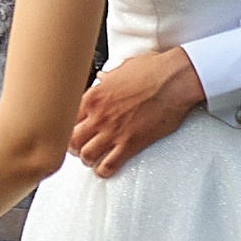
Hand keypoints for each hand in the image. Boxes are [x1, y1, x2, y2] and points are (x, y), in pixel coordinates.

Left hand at [69, 48, 205, 176]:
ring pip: (86, 155)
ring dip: (86, 159)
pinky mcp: (130, 144)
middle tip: (77, 148)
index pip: (66, 118)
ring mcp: (113, 131)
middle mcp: (99, 115)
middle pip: (71, 139)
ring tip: (90, 159)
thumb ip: (108, 78)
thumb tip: (103, 78)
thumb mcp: (123, 69)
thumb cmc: (153, 71)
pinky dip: (103, 171)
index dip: (66, 126)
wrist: (174, 80)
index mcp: (93, 96)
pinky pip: (109, 165)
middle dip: (72, 146)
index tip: (72, 129)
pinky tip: (104, 170)